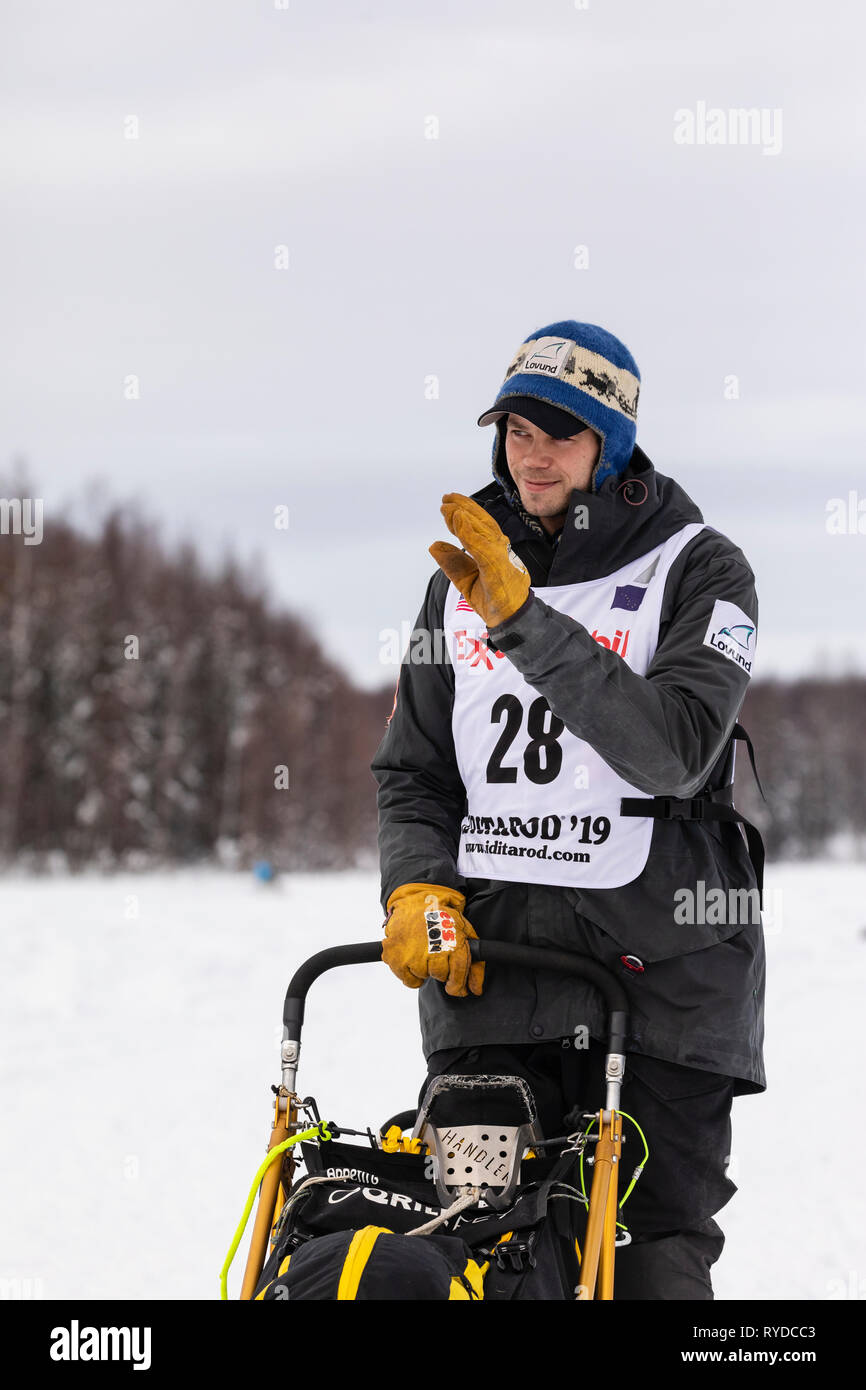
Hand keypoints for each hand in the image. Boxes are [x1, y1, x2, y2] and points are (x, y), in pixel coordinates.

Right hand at [382, 882, 484, 996]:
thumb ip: (475, 962)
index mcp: (452, 942)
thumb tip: (476, 990)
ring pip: (424, 977)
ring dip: (425, 969)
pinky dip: (411, 974)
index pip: (458, 973)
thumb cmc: (441, 918)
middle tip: (437, 956)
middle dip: (441, 970)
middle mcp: (433, 949)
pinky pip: (409, 981)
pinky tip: (413, 959)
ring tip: (424, 951)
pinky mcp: (395, 957)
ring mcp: (412, 954)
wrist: (415, 902)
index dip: (459, 985)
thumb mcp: (464, 932)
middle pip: (441, 975)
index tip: (458, 989)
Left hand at [429, 493, 530, 628]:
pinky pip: (482, 546)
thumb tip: (434, 545)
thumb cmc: (494, 599)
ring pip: (482, 530)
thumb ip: (453, 562)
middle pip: (482, 522)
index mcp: (494, 550)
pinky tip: (459, 521)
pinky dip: (470, 532)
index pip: (479, 526)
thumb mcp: (466, 579)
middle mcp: (500, 549)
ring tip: (448, 507)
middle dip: (464, 507)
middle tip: (446, 498)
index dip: (464, 512)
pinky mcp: (498, 567)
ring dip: (464, 516)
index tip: (447, 504)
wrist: (511, 619)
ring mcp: (501, 557)